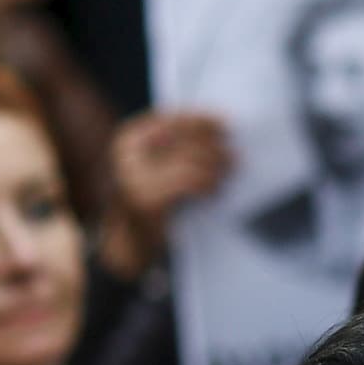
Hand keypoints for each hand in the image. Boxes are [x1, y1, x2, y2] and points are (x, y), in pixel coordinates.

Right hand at [98, 108, 234, 277]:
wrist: (127, 245)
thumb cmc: (148, 203)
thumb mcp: (155, 168)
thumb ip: (176, 148)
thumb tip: (219, 130)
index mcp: (128, 139)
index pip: (172, 119)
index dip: (202, 119)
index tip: (227, 123)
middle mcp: (127, 154)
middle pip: (184, 137)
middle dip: (214, 145)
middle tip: (236, 156)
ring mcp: (134, 176)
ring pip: (191, 158)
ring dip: (216, 165)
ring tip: (230, 172)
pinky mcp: (147, 200)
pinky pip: (190, 181)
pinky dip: (208, 183)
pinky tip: (215, 191)